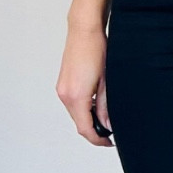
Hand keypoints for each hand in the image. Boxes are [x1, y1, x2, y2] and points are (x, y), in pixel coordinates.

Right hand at [56, 25, 112, 145]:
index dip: (97, 139)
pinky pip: (72, 103)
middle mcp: (65, 94)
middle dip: (94, 130)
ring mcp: (62, 88)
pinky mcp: (63, 83)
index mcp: (76, 97)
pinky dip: (84, 108)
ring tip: (106, 117)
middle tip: (110, 132)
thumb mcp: (108, 82)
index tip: (108, 142)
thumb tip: (107, 124)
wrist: (84, 30)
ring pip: (75, 113)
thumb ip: (106, 106)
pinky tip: (97, 104)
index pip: (85, 128)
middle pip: (78, 122)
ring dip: (88, 119)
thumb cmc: (98, 50)